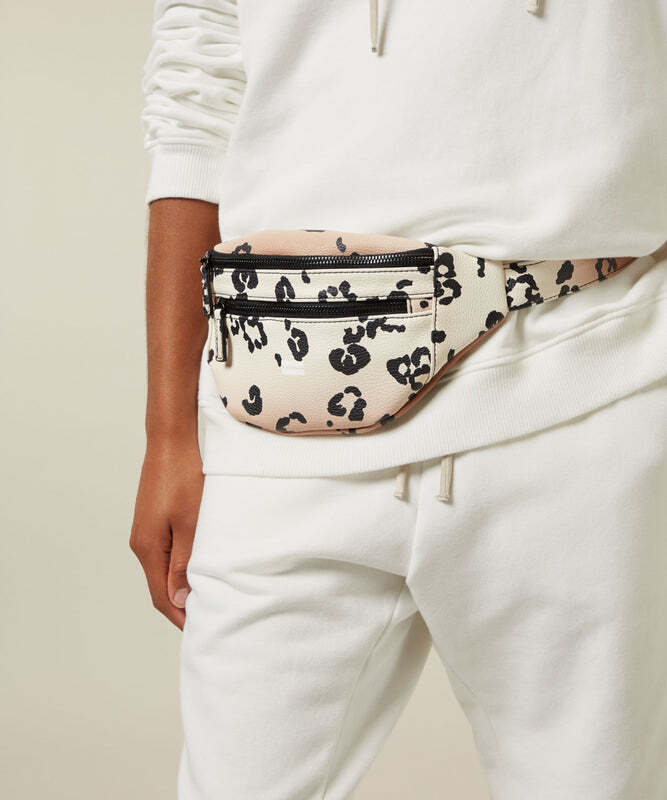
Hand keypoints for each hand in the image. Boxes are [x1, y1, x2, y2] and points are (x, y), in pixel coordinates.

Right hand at [130, 436, 203, 628]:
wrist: (171, 442)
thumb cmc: (184, 478)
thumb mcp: (191, 524)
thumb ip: (185, 563)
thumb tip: (180, 600)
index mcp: (148, 548)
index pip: (161, 597)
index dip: (180, 617)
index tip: (201, 630)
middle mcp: (142, 543)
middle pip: (159, 586)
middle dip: (181, 606)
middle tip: (208, 618)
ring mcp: (146, 531)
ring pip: (162, 569)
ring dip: (181, 586)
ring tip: (207, 597)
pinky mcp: (153, 521)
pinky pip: (165, 553)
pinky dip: (179, 567)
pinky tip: (198, 567)